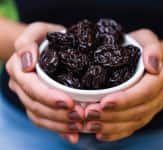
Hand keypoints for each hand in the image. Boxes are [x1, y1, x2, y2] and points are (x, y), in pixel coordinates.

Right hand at [6, 22, 83, 143]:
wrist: (46, 47)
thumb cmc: (45, 38)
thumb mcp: (37, 31)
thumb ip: (27, 42)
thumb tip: (27, 63)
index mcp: (19, 68)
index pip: (30, 86)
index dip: (48, 96)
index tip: (69, 102)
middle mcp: (21, 85)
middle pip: (36, 105)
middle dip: (58, 114)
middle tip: (80, 116)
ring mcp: (28, 97)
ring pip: (40, 117)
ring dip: (59, 124)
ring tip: (79, 125)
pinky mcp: (37, 104)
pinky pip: (44, 121)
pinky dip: (59, 129)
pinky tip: (73, 134)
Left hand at [84, 29, 162, 141]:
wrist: (138, 57)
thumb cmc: (137, 46)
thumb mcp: (145, 39)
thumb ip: (152, 48)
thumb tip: (153, 65)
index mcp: (160, 77)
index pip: (145, 92)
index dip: (126, 99)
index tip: (104, 102)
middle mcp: (158, 95)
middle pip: (138, 110)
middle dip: (113, 115)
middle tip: (90, 114)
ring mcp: (150, 107)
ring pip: (133, 122)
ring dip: (111, 125)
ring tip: (91, 124)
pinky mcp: (141, 114)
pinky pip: (131, 127)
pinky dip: (115, 133)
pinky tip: (101, 133)